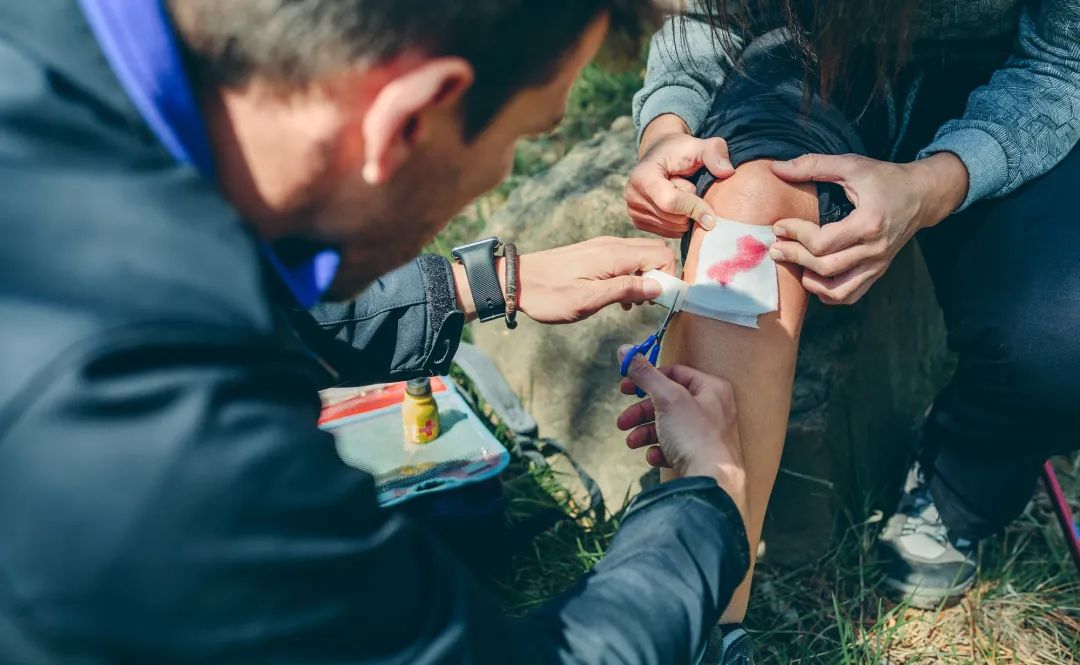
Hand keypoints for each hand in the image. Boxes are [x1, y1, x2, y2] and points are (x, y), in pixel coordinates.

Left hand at [453, 236, 676, 323]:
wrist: (516, 281)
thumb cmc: (550, 294)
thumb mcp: (589, 300)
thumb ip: (625, 290)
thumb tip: (658, 287)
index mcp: (614, 254)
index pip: (661, 254)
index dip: (669, 277)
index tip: (662, 302)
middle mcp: (612, 245)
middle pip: (654, 251)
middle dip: (660, 277)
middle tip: (648, 304)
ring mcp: (603, 247)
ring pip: (640, 256)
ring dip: (645, 279)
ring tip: (631, 305)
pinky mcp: (594, 254)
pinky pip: (625, 260)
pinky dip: (630, 277)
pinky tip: (618, 298)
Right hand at [616, 348, 745, 515]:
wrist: (711, 482)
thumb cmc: (695, 436)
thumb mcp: (667, 398)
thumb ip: (645, 374)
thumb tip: (625, 350)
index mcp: (711, 388)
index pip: (674, 373)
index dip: (647, 379)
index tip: (624, 388)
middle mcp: (713, 409)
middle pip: (668, 402)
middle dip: (641, 413)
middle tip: (622, 421)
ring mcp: (708, 435)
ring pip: (668, 427)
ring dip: (645, 433)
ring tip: (632, 443)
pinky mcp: (701, 457)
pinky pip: (675, 448)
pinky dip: (660, 451)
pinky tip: (654, 457)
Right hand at [624, 114, 734, 238]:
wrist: (661, 156)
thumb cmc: (681, 151)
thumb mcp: (699, 146)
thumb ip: (715, 153)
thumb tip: (727, 171)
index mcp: (642, 176)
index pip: (671, 202)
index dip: (695, 208)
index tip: (713, 215)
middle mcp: (632, 196)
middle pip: (673, 218)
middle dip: (690, 208)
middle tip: (688, 188)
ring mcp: (633, 211)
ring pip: (672, 228)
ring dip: (685, 216)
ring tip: (681, 195)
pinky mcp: (638, 222)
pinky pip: (667, 233)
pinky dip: (679, 223)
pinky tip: (677, 206)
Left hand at [768, 152, 968, 304]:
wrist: (923, 196)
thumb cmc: (886, 179)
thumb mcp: (852, 165)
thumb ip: (813, 165)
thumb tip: (776, 168)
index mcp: (869, 223)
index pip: (823, 242)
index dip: (796, 235)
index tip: (779, 226)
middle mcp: (875, 249)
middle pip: (825, 268)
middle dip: (795, 257)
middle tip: (776, 247)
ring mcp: (877, 264)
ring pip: (837, 290)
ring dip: (810, 282)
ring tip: (794, 265)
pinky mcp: (877, 272)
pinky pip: (850, 295)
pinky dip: (828, 294)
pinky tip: (813, 278)